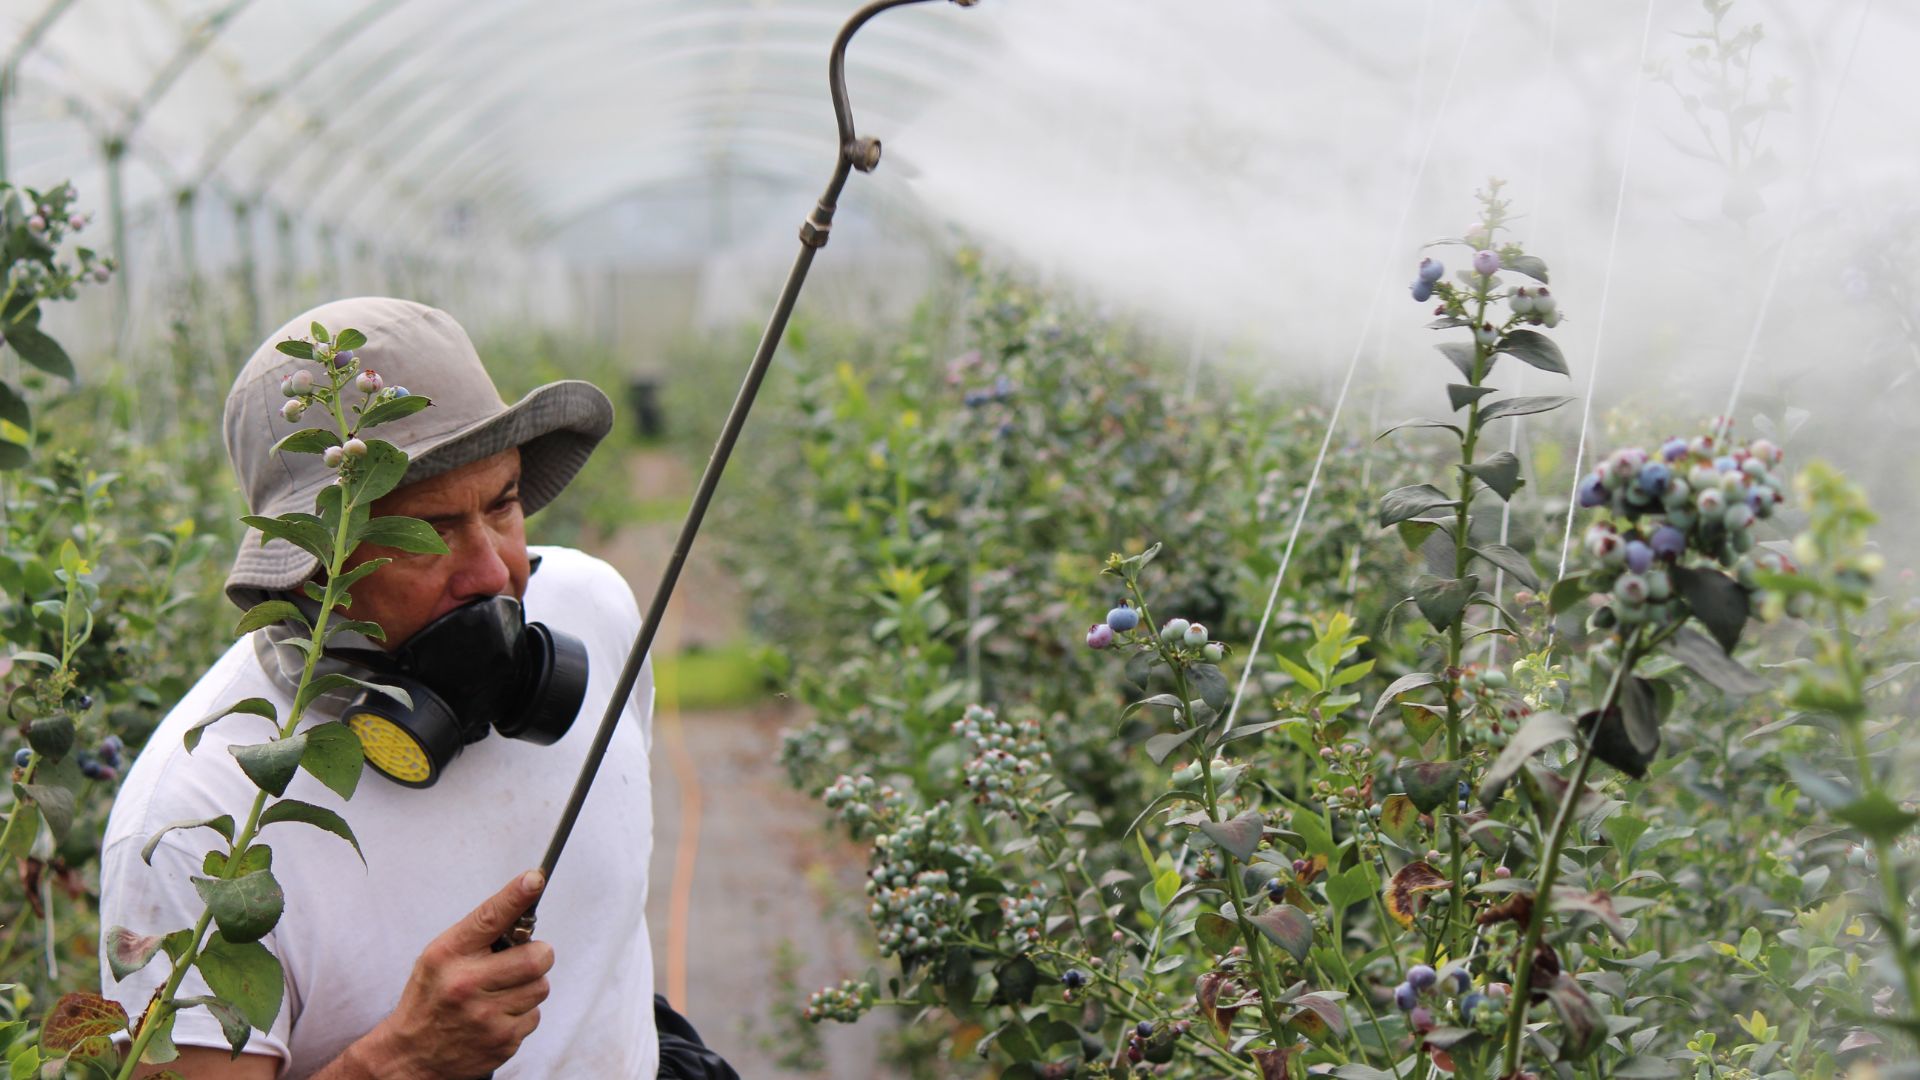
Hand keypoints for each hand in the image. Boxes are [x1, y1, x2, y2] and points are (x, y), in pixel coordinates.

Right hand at [364, 870, 553, 1078]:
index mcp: (449, 956)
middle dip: (538, 955)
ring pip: (540, 987)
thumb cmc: (430, 998)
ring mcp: (486, 1017)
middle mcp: (467, 984)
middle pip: (536, 957)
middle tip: (525, 958)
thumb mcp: (439, 957)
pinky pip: (535, 1016)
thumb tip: (523, 906)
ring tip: (502, 992)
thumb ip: (477, 935)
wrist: (411, 1054)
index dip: (515, 896)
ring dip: (529, 986)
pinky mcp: (502, 1041)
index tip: (534, 879)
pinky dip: (522, 1014)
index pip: (488, 918)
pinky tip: (498, 1016)